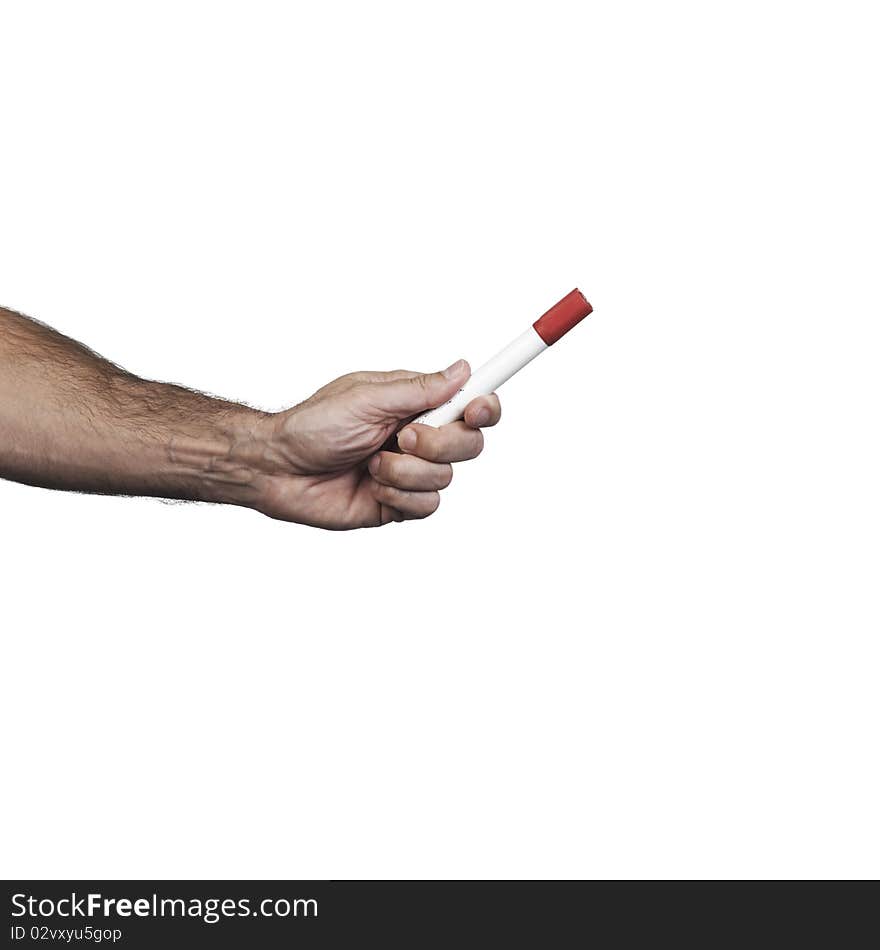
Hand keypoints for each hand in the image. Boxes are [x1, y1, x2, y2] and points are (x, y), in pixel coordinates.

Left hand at [248, 359, 500, 528]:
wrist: (278, 470)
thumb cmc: (313, 426)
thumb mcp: (367, 397)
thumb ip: (420, 389)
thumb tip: (463, 369)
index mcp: (415, 405)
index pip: (469, 404)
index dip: (485, 407)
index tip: (478, 408)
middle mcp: (418, 438)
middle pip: (468, 443)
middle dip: (438, 443)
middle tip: (402, 437)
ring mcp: (410, 472)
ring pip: (446, 478)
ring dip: (405, 471)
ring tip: (370, 464)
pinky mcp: (399, 503)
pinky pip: (427, 506)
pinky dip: (398, 495)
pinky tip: (372, 486)